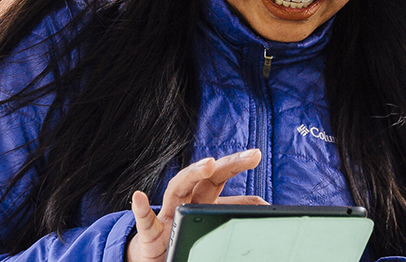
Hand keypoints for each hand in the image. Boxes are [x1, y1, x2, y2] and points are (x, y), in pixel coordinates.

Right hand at [126, 149, 266, 261]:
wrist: (153, 258)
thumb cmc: (184, 235)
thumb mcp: (211, 222)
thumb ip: (233, 211)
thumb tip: (265, 205)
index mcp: (202, 198)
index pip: (220, 177)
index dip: (237, 165)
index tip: (256, 154)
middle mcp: (185, 201)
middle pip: (206, 177)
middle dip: (227, 163)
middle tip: (252, 155)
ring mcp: (167, 216)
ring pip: (177, 188)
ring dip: (191, 174)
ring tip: (208, 164)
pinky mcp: (151, 235)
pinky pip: (145, 222)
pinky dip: (141, 210)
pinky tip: (140, 198)